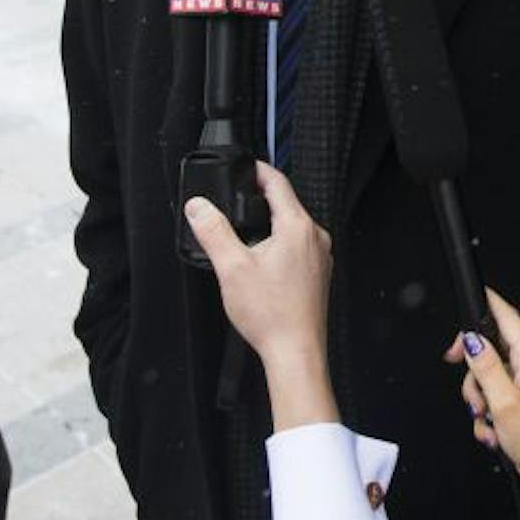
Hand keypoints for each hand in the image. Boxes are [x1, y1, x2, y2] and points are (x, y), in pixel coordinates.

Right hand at [185, 163, 337, 429]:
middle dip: (260, 199)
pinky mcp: (319, 275)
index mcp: (298, 227)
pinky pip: (298, 247)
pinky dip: (279, 244)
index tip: (243, 166)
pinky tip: (261, 261)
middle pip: (287, 204)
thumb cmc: (271, 315)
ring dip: (269, 224)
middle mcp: (315, 238)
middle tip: (235, 198)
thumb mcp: (232, 267)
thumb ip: (213, 231)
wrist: (296, 352)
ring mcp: (321, 257)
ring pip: (292, 227)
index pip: (278, 182)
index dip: (258, 170)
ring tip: (244, 230)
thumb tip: (199, 206)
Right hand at [443, 288, 519, 512]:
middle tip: (472, 395)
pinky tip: (495, 430)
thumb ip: (486, 368)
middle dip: (474, 375)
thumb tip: (472, 341)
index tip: (470, 299)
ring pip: (489, 377)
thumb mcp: (505, 404)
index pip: (507, 317)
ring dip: (481, 401)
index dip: (487, 304)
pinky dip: (490, 413)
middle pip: (491, 351)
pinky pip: (496, 395)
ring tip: (488, 420)